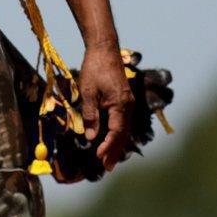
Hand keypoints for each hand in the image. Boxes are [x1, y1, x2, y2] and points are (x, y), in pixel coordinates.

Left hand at [72, 47, 137, 164]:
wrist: (104, 49)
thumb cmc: (95, 68)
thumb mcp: (88, 92)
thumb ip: (91, 115)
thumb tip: (91, 137)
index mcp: (120, 104)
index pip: (116, 131)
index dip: (108, 146)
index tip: (99, 157)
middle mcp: (128, 105)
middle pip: (123, 134)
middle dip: (115, 151)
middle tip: (107, 167)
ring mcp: (128, 103)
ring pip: (125, 129)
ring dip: (117, 144)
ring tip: (109, 159)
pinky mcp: (124, 100)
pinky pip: (123, 121)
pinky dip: (118, 134)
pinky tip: (112, 140)